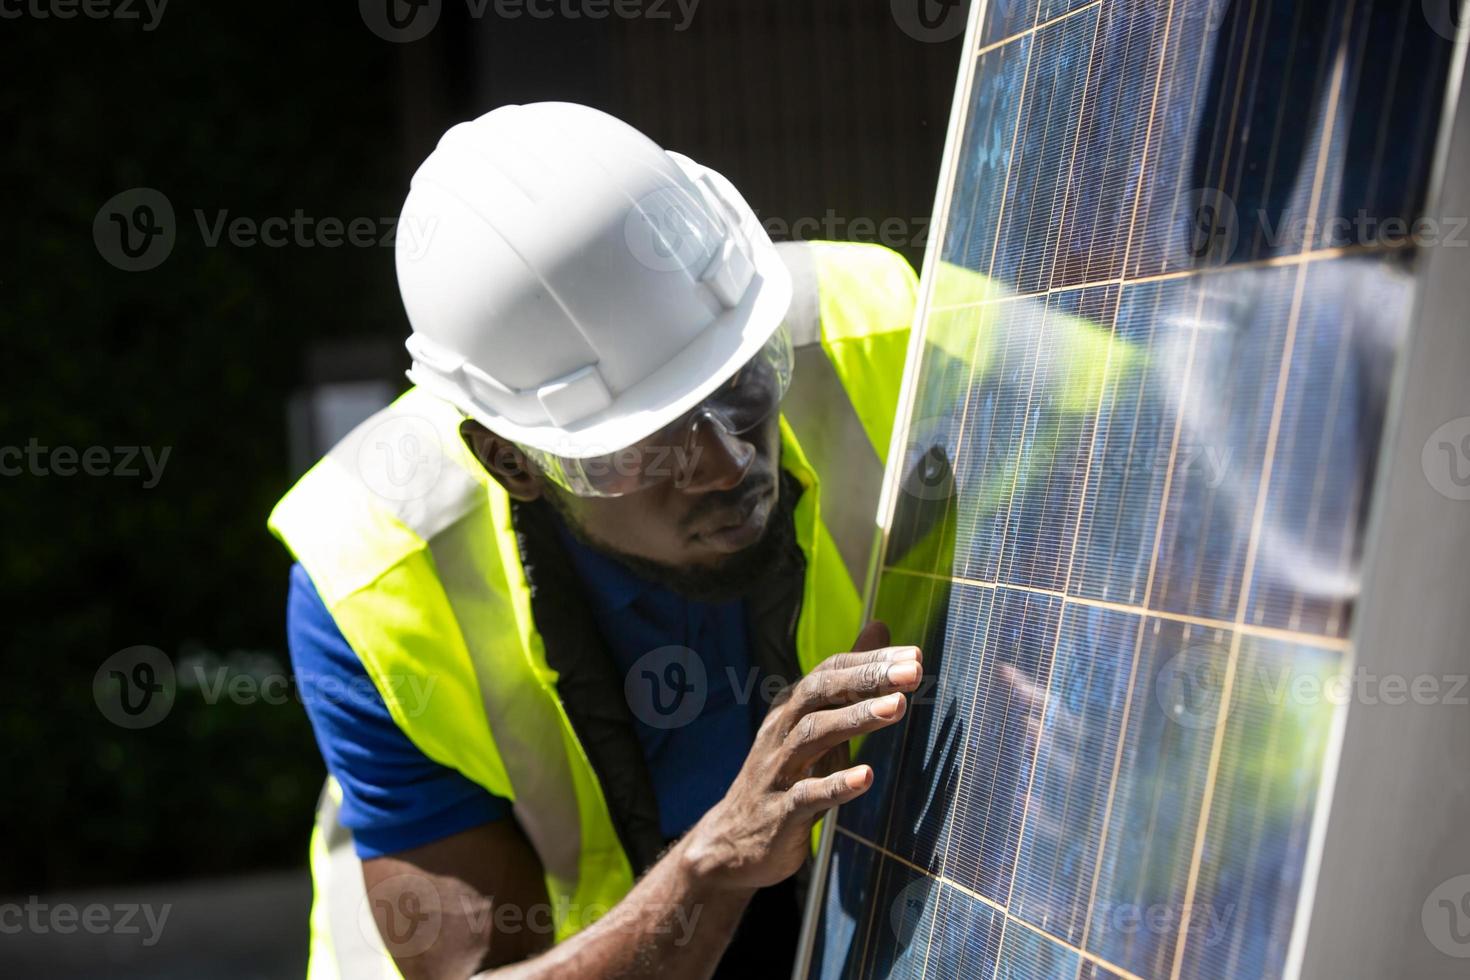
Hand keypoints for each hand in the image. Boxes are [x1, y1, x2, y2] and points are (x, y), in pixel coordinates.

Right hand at [682, 621, 922, 890]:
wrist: (733, 843)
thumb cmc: (784, 775)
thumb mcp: (815, 722)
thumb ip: (848, 679)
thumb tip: (879, 625)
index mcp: (791, 706)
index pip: (831, 670)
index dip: (870, 660)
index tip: (914, 657)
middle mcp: (781, 730)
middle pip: (821, 692)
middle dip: (867, 678)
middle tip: (912, 673)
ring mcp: (777, 770)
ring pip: (814, 735)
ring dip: (856, 719)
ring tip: (896, 708)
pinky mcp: (779, 813)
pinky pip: (807, 794)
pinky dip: (836, 784)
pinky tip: (866, 777)